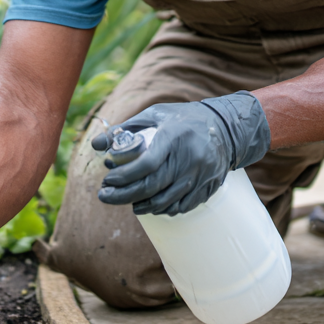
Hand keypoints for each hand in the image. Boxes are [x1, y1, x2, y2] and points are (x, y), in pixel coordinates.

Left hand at [92, 91, 269, 215]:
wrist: (226, 128)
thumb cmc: (184, 119)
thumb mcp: (155, 115)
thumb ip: (126, 128)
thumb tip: (97, 145)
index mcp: (174, 137)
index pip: (147, 164)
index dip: (124, 176)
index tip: (108, 180)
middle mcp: (189, 158)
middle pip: (152, 186)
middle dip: (124, 195)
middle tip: (105, 196)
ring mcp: (201, 175)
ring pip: (166, 200)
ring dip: (142, 205)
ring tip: (127, 202)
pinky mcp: (209, 187)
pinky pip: (182, 206)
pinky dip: (163, 209)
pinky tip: (151, 205)